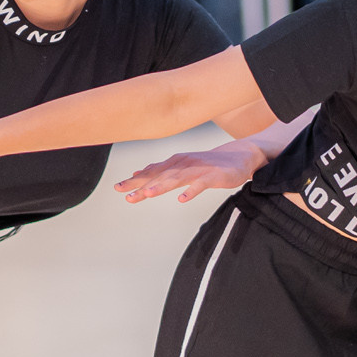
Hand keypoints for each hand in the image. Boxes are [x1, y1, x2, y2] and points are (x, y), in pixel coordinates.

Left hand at [114, 143, 264, 203]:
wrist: (239, 156)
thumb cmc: (207, 164)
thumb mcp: (181, 166)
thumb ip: (160, 171)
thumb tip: (137, 174)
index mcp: (174, 163)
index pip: (151, 172)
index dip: (134, 180)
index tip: (117, 188)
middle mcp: (183, 164)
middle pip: (159, 176)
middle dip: (141, 184)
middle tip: (125, 194)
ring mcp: (198, 169)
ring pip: (177, 178)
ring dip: (161, 185)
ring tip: (147, 194)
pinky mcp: (213, 176)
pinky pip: (201, 185)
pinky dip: (191, 191)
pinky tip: (182, 200)